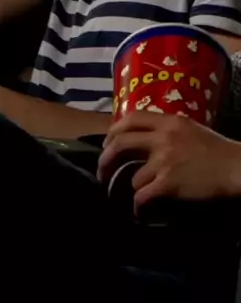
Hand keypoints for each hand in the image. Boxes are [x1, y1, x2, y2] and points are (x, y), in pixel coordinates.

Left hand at [98, 112, 240, 209]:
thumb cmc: (216, 148)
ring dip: (133, 186)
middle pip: (121, 143)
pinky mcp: (168, 183)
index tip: (107, 141)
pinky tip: (139, 210)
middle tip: (102, 169)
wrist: (235, 166)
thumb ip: (168, 129)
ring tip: (139, 193)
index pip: (131, 118)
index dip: (114, 129)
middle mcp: (162, 138)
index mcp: (168, 121)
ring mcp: (164, 160)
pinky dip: (138, 205)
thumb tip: (146, 136)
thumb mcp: (190, 128)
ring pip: (133, 176)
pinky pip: (142, 195)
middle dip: (106, 158)